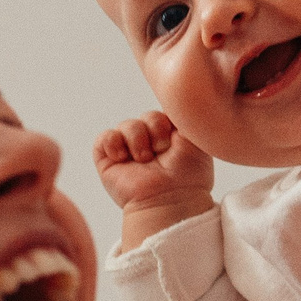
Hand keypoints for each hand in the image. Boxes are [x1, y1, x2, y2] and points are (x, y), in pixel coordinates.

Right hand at [93, 111, 213, 236]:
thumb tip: (179, 102)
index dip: (168, 121)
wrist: (172, 198)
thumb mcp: (197, 140)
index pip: (163, 113)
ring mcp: (128, 151)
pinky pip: (103, 138)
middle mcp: (148, 143)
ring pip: (127, 124)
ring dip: (137, 139)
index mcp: (169, 137)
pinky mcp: (109, 161)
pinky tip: (123, 157)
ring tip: (144, 159)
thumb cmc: (189, 175)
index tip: (176, 138)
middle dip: (155, 129)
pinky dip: (113, 142)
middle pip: (146, 116)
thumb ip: (188, 118)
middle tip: (162, 150)